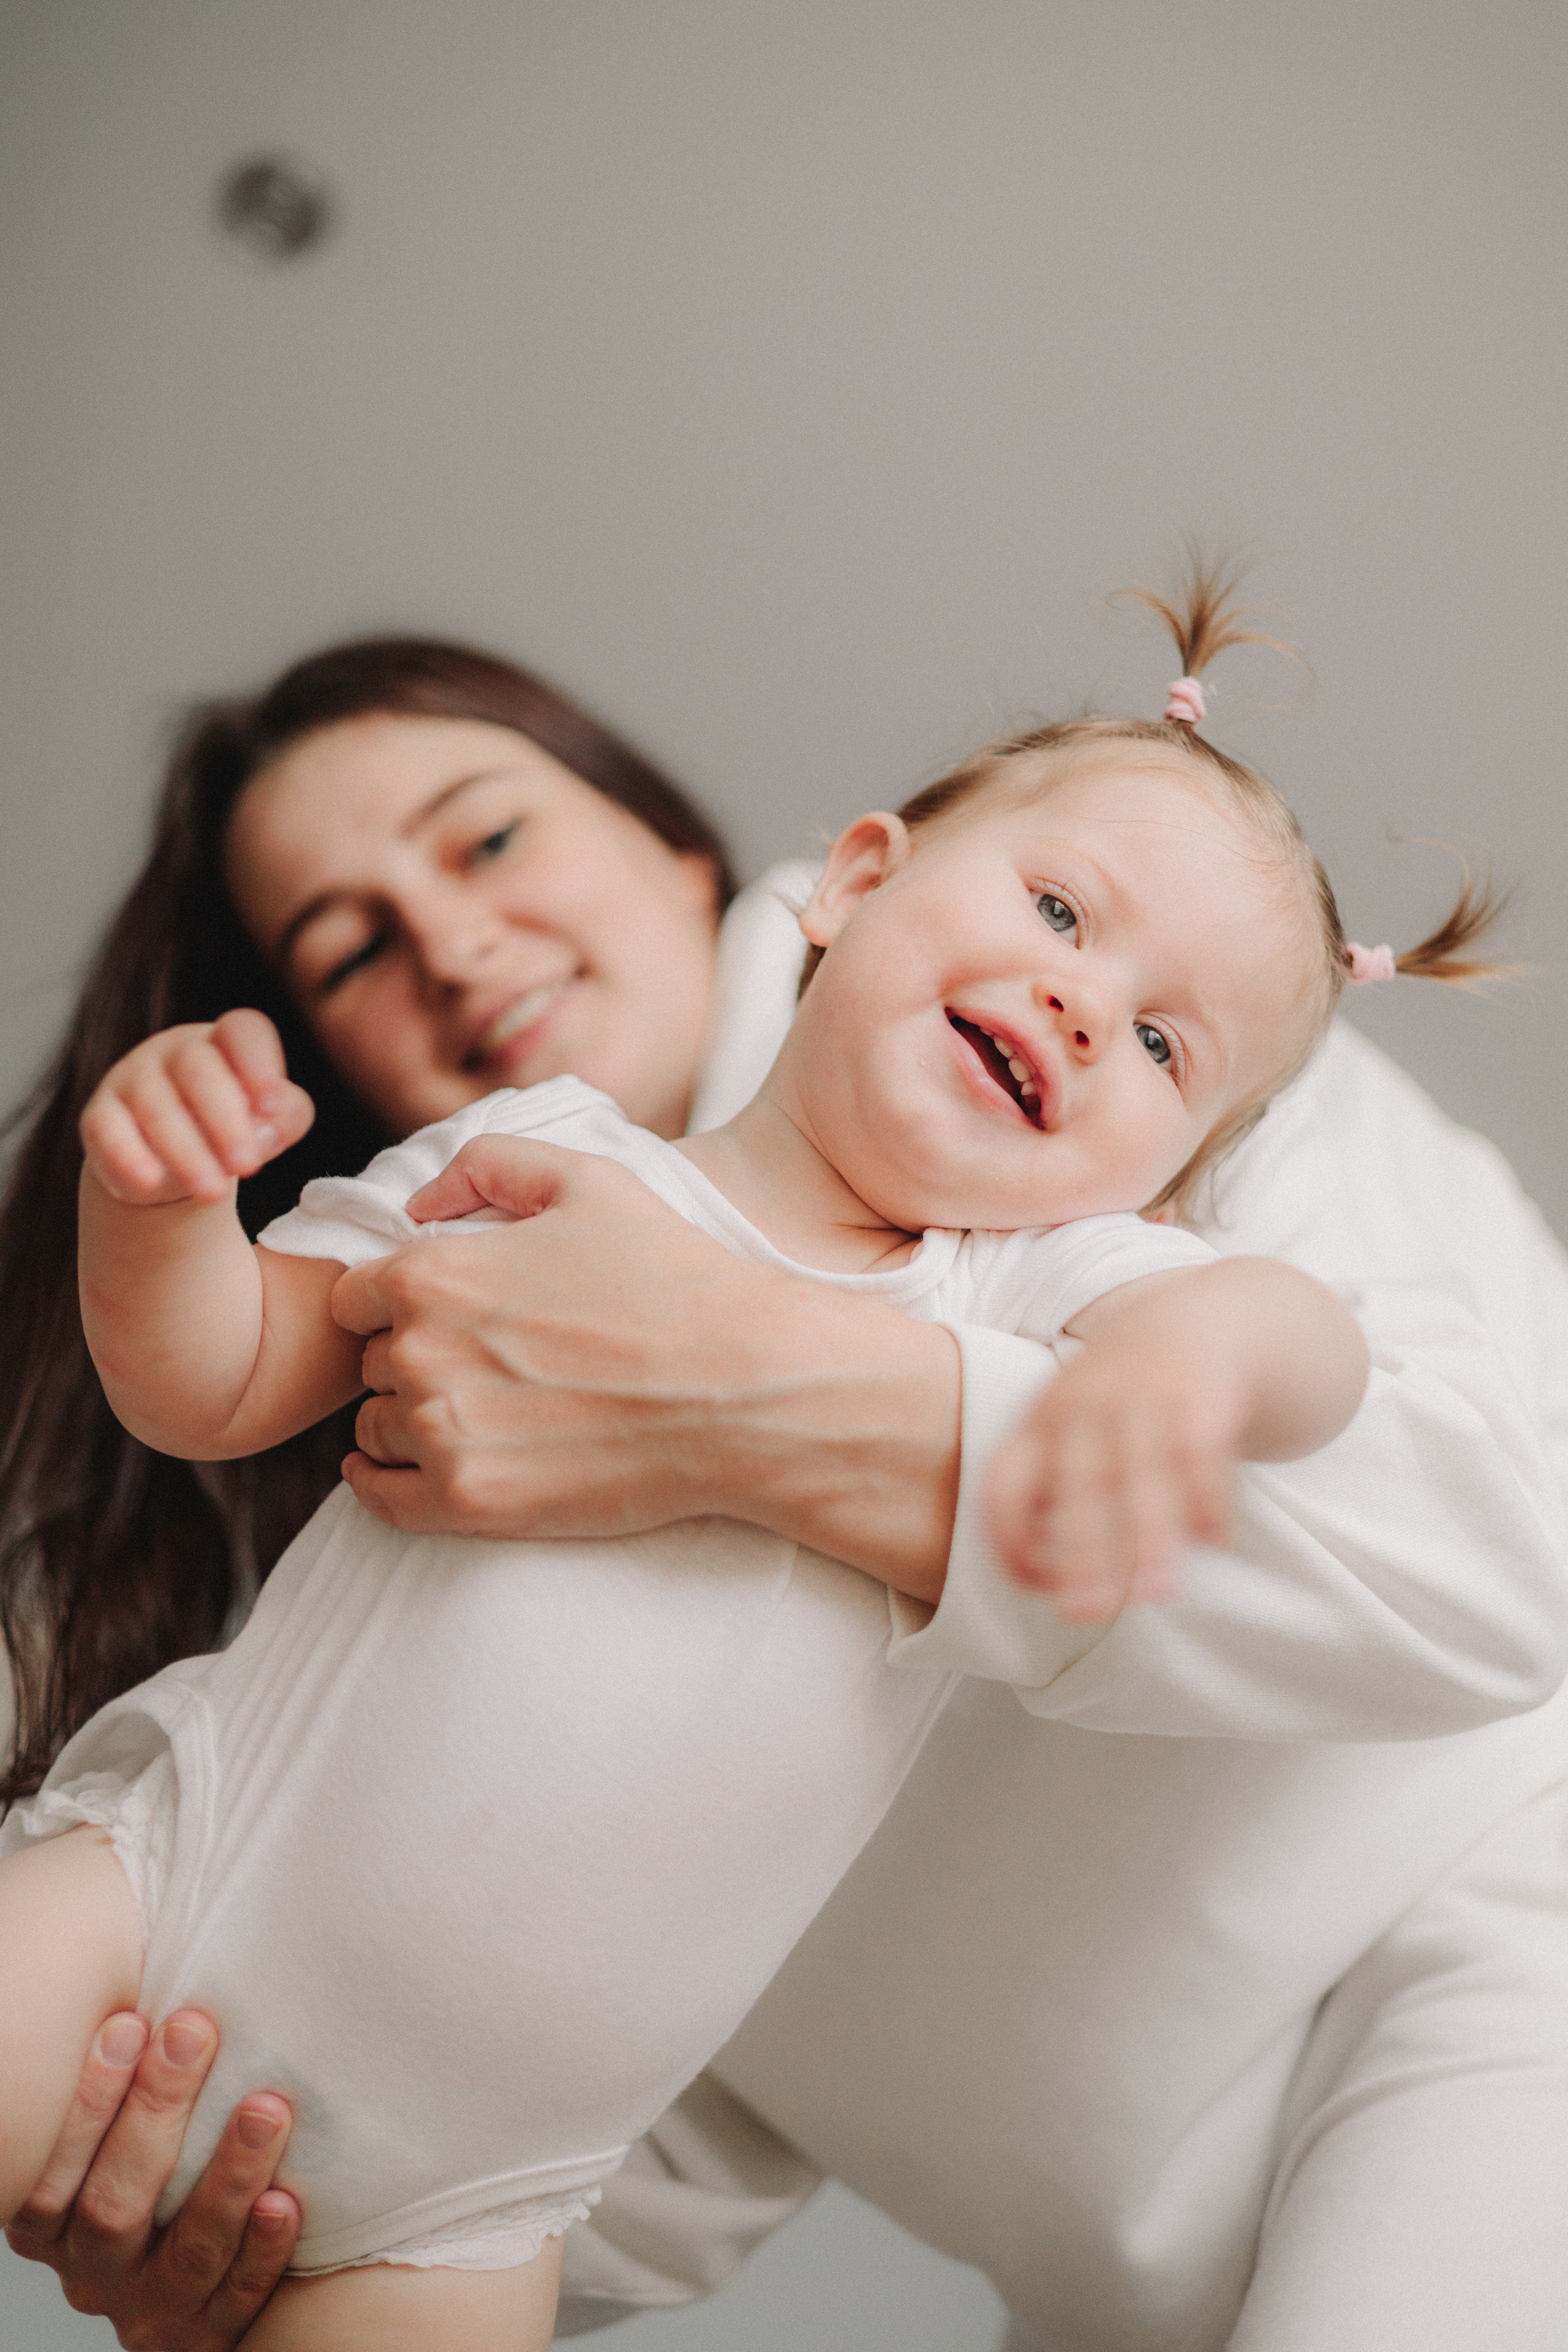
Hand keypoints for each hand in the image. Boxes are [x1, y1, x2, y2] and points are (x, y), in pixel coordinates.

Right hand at [5, 2008, 297, 2350]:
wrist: (197, 2287)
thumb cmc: (157, 2170)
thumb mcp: (116, 2135)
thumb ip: (121, 2071)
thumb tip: (136, 1964)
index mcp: (55, 2222)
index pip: (49, 2173)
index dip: (88, 2098)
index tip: (130, 2019)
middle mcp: (96, 2271)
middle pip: (114, 2204)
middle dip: (156, 2111)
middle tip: (196, 2031)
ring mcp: (153, 2308)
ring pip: (185, 2251)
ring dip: (227, 2175)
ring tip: (266, 2108)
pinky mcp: (211, 2335)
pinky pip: (238, 2298)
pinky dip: (261, 2250)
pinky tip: (285, 2202)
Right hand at [79, 1011, 314, 1206]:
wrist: (169, 1163)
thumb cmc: (232, 1128)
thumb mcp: (271, 1121)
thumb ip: (286, 1115)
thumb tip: (270, 1122)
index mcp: (225, 1041)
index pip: (243, 1031)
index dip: (259, 1063)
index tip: (272, 1105)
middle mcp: (176, 1051)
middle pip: (198, 1068)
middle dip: (225, 1119)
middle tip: (247, 1166)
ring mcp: (133, 1078)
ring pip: (156, 1103)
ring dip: (187, 1149)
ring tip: (213, 1191)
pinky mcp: (101, 1115)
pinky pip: (108, 1128)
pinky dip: (128, 1155)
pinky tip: (150, 1181)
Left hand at [332, 1135, 795, 1538]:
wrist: (743, 1389)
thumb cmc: (674, 1277)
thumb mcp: (589, 1180)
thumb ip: (487, 1165)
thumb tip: (417, 1203)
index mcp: (435, 1275)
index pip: (353, 1295)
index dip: (392, 1299)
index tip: (440, 1312)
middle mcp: (422, 1355)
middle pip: (371, 1362)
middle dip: (412, 1357)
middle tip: (480, 1362)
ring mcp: (443, 1435)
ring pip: (375, 1428)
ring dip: (408, 1418)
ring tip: (474, 1412)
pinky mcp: (470, 1503)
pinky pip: (380, 1499)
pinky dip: (383, 1482)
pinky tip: (411, 1468)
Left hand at [986, 1338, 1241, 1620]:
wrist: (1206, 1315)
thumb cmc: (1126, 1394)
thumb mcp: (1073, 1424)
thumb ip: (1053, 1488)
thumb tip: (1034, 1573)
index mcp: (1041, 1423)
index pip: (1006, 1484)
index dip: (1010, 1539)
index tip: (1034, 1588)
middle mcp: (1085, 1406)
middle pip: (1078, 1484)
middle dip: (1081, 1551)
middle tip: (1084, 1612)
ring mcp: (1142, 1394)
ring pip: (1142, 1473)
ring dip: (1149, 1535)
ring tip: (1155, 1594)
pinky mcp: (1201, 1390)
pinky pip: (1200, 1450)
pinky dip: (1207, 1497)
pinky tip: (1216, 1540)